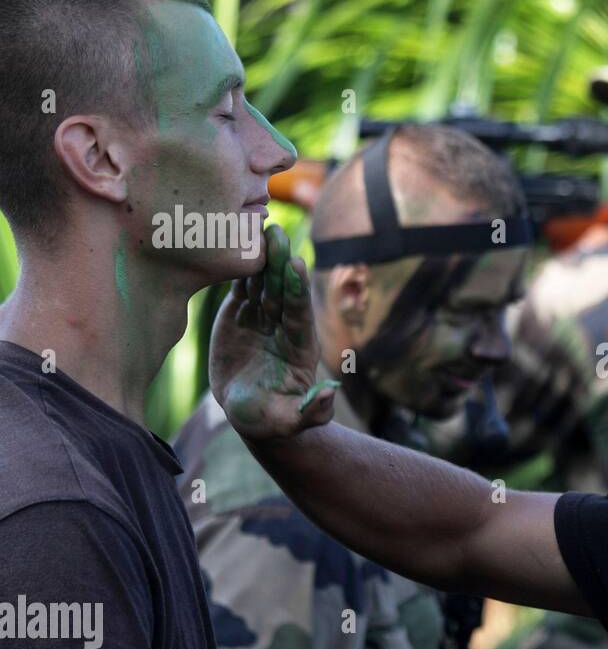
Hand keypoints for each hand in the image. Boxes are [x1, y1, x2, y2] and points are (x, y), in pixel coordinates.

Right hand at [209, 224, 337, 440]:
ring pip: (262, 283)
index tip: (296, 266)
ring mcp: (262, 318)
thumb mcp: (291, 422)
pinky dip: (238, 267)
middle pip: (282, 291)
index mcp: (299, 347)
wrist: (253, 411)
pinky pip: (242, 287)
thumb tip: (332, 394)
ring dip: (261, 257)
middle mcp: (283, 327)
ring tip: (257, 226)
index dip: (297, 292)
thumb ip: (313, 411)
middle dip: (280, 263)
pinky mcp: (241, 314)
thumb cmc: (275, 420)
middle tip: (277, 233)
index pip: (299, 315)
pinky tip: (234, 242)